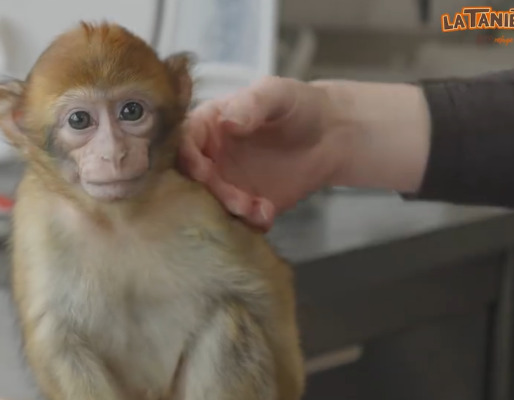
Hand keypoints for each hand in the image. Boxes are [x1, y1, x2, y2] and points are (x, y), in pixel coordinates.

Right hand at [179, 77, 430, 230]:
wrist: (331, 135)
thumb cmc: (298, 105)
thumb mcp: (276, 93)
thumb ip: (252, 104)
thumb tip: (227, 122)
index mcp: (206, 126)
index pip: (182, 143)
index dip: (188, 158)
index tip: (205, 171)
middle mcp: (209, 157)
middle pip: (191, 181)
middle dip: (210, 193)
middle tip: (237, 199)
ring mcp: (226, 184)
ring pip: (211, 205)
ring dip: (229, 212)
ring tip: (258, 208)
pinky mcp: (246, 205)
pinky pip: (238, 222)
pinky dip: (248, 224)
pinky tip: (267, 214)